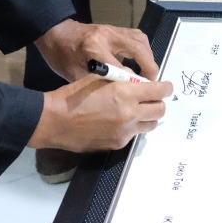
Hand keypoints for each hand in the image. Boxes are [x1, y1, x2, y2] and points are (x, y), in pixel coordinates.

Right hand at [28, 74, 171, 152]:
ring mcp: (125, 132)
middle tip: (150, 98)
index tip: (165, 86)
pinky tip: (117, 121)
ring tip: (135, 110)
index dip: (166, 88)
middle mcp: (130, 114)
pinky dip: (131, 127)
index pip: (159, 91)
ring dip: (147, 116)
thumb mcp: (101, 78)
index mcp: (126, 94)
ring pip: (150, 125)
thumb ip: (124, 80)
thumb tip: (139, 82)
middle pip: (160, 111)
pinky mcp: (117, 144)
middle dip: (158, 103)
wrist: (56, 121)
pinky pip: (133, 134)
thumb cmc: (76, 95)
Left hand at [33, 18, 161, 82]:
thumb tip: (123, 89)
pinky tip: (141, 61)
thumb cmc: (61, 56)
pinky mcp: (115, 28)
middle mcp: (107, 35)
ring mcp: (112, 29)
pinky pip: (135, 36)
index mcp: (93, 48)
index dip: (131, 80)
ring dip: (148, 56)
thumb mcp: (74, 74)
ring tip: (147, 73)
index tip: (139, 92)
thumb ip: (97, 82)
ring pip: (140, 39)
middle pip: (137, 48)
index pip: (119, 66)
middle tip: (151, 83)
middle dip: (148, 66)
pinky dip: (142, 49)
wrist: (54, 33)